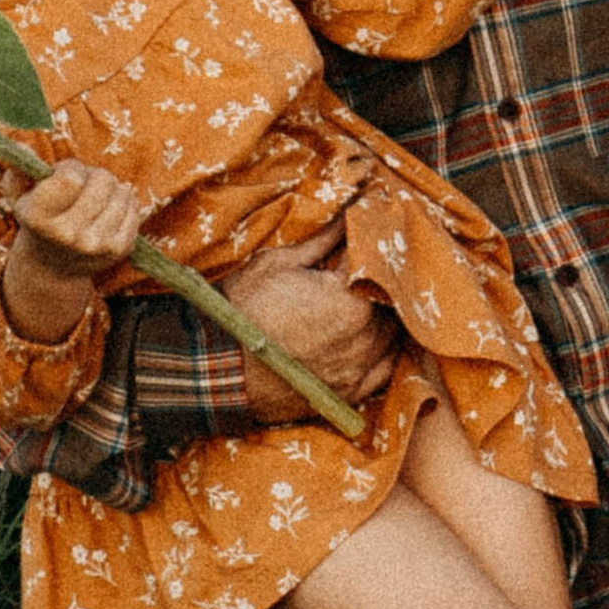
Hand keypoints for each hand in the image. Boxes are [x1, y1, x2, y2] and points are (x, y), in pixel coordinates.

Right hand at [5, 160, 142, 339]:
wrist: (53, 266)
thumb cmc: (38, 219)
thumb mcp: (18, 196)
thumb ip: (18, 169)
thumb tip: (23, 145)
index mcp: (39, 218)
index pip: (71, 178)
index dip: (71, 168)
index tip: (64, 175)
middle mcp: (67, 235)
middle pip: (102, 180)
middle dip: (93, 176)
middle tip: (83, 187)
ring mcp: (96, 244)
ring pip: (121, 192)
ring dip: (111, 188)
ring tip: (96, 198)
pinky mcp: (119, 249)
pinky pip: (134, 208)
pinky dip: (125, 203)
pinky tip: (109, 209)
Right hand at [218, 222, 399, 418]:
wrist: (215, 367)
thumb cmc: (242, 309)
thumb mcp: (278, 264)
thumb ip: (322, 242)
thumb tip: (347, 215)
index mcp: (350, 298)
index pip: (379, 264)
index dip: (377, 248)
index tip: (373, 237)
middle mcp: (363, 335)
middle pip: (392, 302)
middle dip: (382, 284)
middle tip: (369, 271)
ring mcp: (358, 368)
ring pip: (394, 335)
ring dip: (387, 317)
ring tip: (370, 302)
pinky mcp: (349, 393)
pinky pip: (385, 369)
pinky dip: (384, 351)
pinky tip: (374, 338)